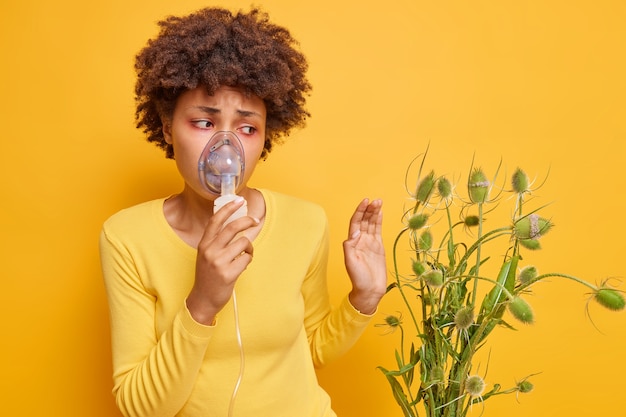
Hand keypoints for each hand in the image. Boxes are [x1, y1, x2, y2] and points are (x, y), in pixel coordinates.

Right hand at [186, 198, 258, 324]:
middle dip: (247, 221)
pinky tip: (242, 265)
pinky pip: (246, 258)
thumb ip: (219, 241)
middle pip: (233, 227)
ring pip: (243, 243)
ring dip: (249, 247)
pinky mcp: (228, 273)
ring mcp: (218, 262)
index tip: (239, 200)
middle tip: (255, 221)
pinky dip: (248, 259)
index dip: (228, 208)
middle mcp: (209, 250)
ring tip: (245, 254)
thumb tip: (240, 224)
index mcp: (204, 244)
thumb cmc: (208, 275)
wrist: (203, 299)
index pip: (216, 220)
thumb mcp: (207, 254)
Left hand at [343, 198, 386, 314]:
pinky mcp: (378, 247)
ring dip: (374, 212)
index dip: (360, 211)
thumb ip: (350, 246)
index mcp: (353, 242)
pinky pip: (378, 231)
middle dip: (369, 209)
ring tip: (379, 202)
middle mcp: (360, 240)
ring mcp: (369, 243)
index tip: (365, 201)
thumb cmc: (358, 278)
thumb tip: (355, 231)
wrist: (369, 290)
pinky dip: (379, 221)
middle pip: (364, 220)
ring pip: (371, 224)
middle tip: (376, 200)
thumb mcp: (351, 262)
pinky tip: (380, 213)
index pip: (356, 222)